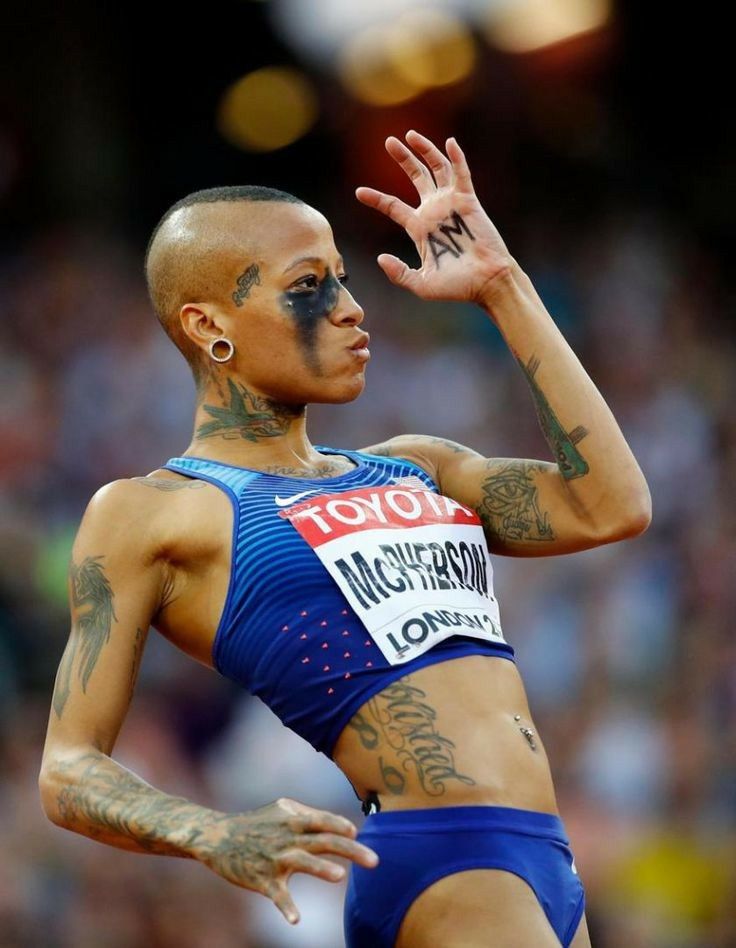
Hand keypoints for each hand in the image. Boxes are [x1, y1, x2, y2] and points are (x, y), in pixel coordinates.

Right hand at [192, 797, 378, 924]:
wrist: (217, 836)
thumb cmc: (255, 823)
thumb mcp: (281, 809)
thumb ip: (308, 814)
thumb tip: (339, 824)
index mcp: (293, 819)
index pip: (325, 821)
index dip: (342, 826)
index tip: (357, 833)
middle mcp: (288, 837)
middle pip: (325, 841)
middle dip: (351, 849)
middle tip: (376, 861)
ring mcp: (275, 859)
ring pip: (302, 862)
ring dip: (321, 869)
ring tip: (339, 876)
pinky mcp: (262, 880)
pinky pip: (277, 895)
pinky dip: (286, 908)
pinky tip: (296, 920)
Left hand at [356, 130, 513, 305]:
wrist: (486, 283)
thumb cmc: (456, 287)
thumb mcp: (421, 284)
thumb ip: (399, 273)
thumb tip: (380, 258)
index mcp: (419, 228)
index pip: (393, 207)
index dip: (376, 198)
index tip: (358, 192)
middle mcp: (434, 212)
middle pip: (416, 177)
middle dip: (403, 159)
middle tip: (389, 142)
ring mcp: (451, 204)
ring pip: (437, 169)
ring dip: (424, 150)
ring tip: (410, 134)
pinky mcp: (468, 202)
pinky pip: (461, 175)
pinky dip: (456, 158)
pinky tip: (449, 142)